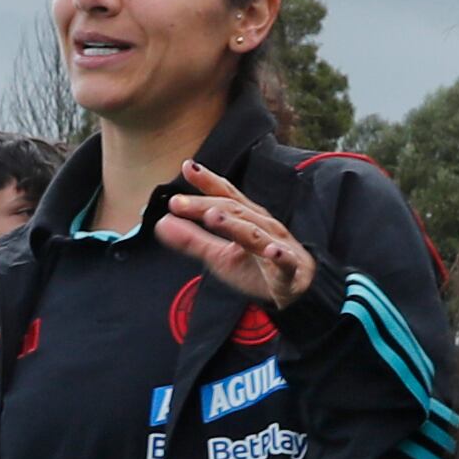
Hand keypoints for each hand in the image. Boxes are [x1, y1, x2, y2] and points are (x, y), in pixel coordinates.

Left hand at [154, 164, 317, 310]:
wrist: (297, 291)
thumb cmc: (258, 268)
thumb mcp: (220, 256)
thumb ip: (192, 240)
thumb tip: (161, 223)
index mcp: (247, 218)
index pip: (226, 196)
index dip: (207, 182)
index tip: (187, 167)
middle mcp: (262, 225)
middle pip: (233, 211)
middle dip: (205, 205)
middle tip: (177, 203)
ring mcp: (277, 245)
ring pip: (254, 233)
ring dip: (233, 224)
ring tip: (212, 216)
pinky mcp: (289, 269)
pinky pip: (284, 260)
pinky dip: (279, 255)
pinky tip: (272, 251)